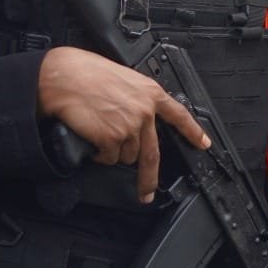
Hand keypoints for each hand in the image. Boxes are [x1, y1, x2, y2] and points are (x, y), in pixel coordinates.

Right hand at [36, 46, 210, 203]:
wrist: (64, 77)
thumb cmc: (86, 74)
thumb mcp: (123, 80)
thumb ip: (137, 100)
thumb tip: (138, 119)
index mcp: (150, 93)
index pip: (179, 115)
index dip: (193, 131)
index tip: (203, 143)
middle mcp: (144, 112)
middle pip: (153, 153)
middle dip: (149, 178)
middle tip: (147, 193)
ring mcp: (130, 127)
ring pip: (126, 156)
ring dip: (113, 152)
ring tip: (99, 131)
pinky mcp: (112, 138)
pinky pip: (108, 158)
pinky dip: (99, 154)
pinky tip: (92, 137)